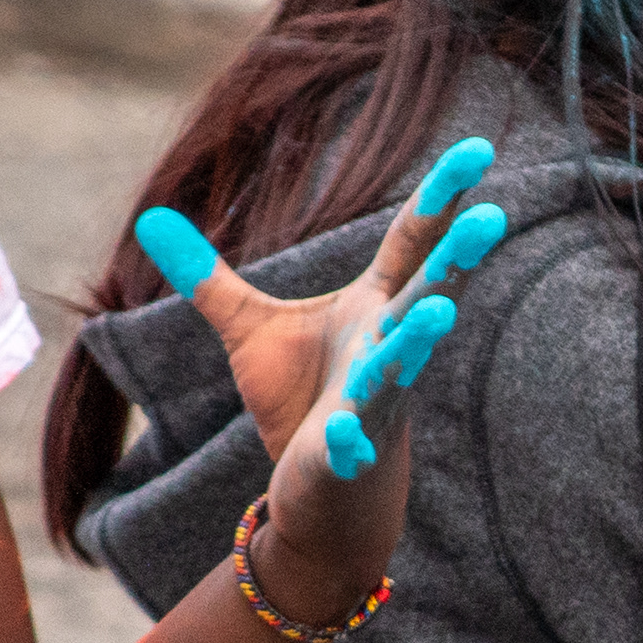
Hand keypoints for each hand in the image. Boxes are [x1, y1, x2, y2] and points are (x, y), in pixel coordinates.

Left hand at [133, 140, 510, 625]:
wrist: (325, 494)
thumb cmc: (302, 404)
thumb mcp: (250, 330)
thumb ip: (208, 279)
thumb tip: (151, 218)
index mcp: (375, 309)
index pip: (412, 245)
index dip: (441, 198)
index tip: (477, 147)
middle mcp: (386, 348)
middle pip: (424, 296)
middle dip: (457, 260)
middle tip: (491, 218)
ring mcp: (373, 402)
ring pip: (400, 366)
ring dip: (416, 340)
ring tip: (437, 312)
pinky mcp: (347, 453)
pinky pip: (349, 444)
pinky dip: (347, 440)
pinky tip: (343, 435)